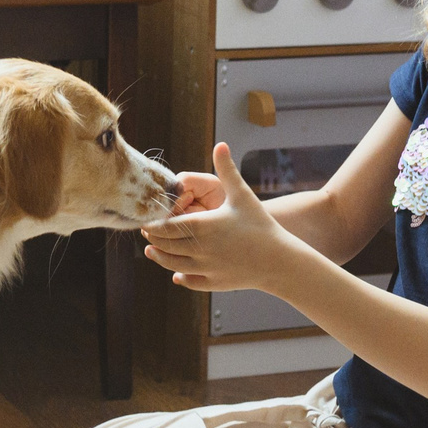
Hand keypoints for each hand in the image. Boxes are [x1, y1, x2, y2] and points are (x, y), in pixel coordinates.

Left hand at [139, 143, 308, 293]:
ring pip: (174, 265)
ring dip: (160, 257)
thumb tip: (220, 144)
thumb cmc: (261, 224)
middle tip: (145, 232)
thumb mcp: (242, 194)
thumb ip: (227, 169)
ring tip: (151, 250)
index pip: (167, 226)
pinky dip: (181, 278)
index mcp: (203, 226)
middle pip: (166, 245)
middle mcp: (200, 249)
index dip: (154, 223)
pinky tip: (176, 275)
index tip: (146, 219)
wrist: (281, 260)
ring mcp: (207, 268)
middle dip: (154, 238)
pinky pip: (191, 281)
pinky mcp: (215, 283)